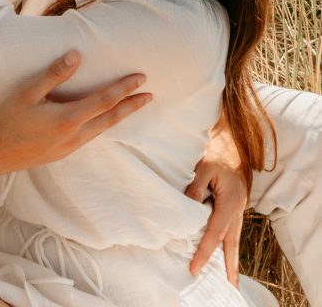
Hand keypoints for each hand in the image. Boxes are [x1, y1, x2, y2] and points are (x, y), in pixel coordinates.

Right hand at [0, 52, 150, 174]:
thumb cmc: (9, 118)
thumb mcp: (28, 91)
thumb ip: (54, 74)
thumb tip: (76, 55)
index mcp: (68, 119)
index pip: (104, 100)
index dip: (124, 88)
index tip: (140, 78)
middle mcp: (74, 136)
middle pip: (111, 118)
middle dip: (131, 106)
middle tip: (150, 95)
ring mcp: (70, 146)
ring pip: (102, 129)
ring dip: (119, 115)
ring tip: (133, 105)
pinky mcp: (64, 151)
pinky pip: (91, 135)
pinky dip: (104, 124)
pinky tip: (104, 119)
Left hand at [185, 126, 247, 285]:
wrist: (233, 141)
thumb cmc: (217, 152)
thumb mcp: (204, 166)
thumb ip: (196, 187)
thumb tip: (188, 207)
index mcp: (230, 201)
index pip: (215, 233)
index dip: (204, 252)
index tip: (194, 267)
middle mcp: (237, 208)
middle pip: (231, 242)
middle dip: (228, 265)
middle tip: (229, 287)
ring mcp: (239, 208)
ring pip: (233, 237)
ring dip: (231, 257)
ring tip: (230, 278)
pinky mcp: (235, 205)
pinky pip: (231, 229)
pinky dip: (228, 243)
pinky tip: (225, 252)